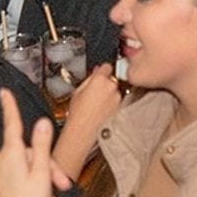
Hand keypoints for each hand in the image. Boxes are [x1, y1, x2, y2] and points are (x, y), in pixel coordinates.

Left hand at [0, 90, 66, 196]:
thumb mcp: (41, 176)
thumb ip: (42, 146)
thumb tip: (41, 122)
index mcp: (11, 154)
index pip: (12, 123)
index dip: (9, 106)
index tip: (4, 92)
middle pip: (26, 155)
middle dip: (46, 169)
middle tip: (61, 187)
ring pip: (21, 173)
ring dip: (39, 186)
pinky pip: (11, 186)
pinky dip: (25, 193)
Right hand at [53, 64, 122, 179]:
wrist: (83, 131)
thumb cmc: (77, 114)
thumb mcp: (77, 91)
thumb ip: (89, 78)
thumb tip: (96, 71)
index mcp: (100, 79)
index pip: (107, 66)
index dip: (102, 70)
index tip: (100, 72)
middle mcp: (111, 87)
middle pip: (111, 79)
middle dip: (105, 83)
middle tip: (95, 92)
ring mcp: (117, 97)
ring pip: (115, 90)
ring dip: (109, 94)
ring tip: (97, 103)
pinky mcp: (120, 107)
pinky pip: (116, 100)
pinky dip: (111, 103)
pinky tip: (101, 109)